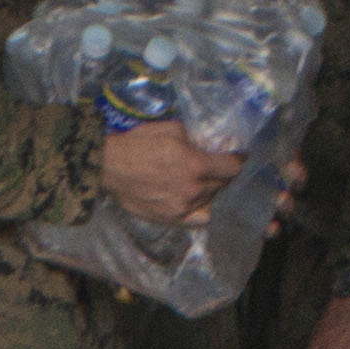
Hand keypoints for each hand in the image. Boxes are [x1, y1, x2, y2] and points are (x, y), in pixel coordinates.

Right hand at [98, 119, 239, 225]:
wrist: (108, 166)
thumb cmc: (138, 142)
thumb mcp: (172, 129)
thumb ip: (196, 139)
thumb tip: (211, 145)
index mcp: (196, 165)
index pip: (233, 167)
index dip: (241, 161)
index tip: (242, 158)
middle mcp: (193, 190)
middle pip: (224, 185)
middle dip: (227, 176)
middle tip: (225, 169)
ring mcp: (183, 207)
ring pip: (212, 201)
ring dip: (215, 191)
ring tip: (210, 184)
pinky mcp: (171, 218)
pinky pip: (199, 219)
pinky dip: (206, 211)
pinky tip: (206, 204)